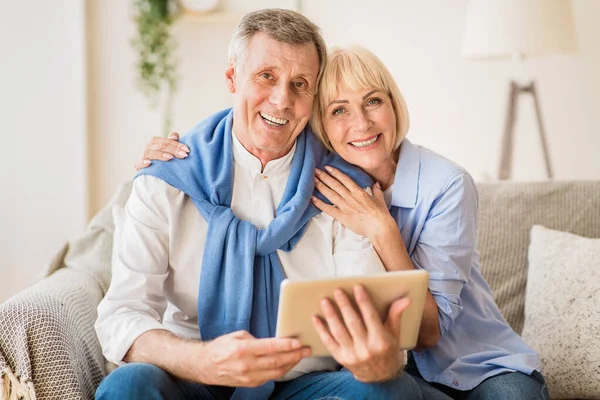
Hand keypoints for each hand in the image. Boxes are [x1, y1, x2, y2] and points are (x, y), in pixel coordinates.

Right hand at [134, 132, 189, 169]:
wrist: (149, 172)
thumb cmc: (160, 159)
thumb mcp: (167, 150)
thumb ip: (171, 142)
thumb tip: (175, 135)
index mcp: (155, 141)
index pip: (167, 141)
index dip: (178, 145)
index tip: (187, 150)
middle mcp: (148, 146)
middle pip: (161, 146)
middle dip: (173, 150)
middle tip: (184, 155)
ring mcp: (143, 155)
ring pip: (150, 152)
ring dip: (160, 155)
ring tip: (170, 157)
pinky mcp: (138, 164)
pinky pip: (139, 163)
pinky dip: (144, 162)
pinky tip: (149, 163)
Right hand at [195, 330, 310, 386]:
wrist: (205, 366)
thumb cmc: (221, 347)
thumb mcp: (236, 335)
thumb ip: (255, 339)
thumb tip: (272, 342)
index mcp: (242, 349)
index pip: (269, 347)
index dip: (286, 345)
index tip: (298, 342)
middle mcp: (246, 365)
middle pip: (276, 361)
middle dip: (294, 355)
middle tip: (306, 349)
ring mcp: (248, 377)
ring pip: (276, 372)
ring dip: (291, 364)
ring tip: (301, 356)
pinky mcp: (250, 384)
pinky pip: (270, 377)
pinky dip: (281, 370)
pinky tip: (288, 363)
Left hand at [312, 166, 394, 238]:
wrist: (379, 227)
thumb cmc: (381, 214)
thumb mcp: (380, 199)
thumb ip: (376, 190)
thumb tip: (376, 184)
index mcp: (358, 191)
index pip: (344, 179)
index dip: (335, 172)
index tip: (327, 167)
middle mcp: (350, 196)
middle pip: (334, 184)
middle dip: (324, 176)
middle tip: (315, 171)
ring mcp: (345, 206)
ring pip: (330, 194)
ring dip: (320, 186)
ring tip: (312, 180)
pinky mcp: (341, 216)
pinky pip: (328, 209)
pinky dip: (319, 203)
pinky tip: (312, 198)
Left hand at [312, 285, 409, 381]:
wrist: (379, 376)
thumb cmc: (387, 349)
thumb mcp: (394, 333)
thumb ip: (396, 314)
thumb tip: (405, 299)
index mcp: (381, 340)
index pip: (371, 317)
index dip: (363, 301)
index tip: (357, 287)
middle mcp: (366, 348)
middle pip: (353, 323)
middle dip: (344, 305)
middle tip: (337, 291)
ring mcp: (352, 355)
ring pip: (339, 332)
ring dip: (331, 315)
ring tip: (325, 301)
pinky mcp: (341, 359)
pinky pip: (329, 342)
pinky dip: (321, 330)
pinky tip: (316, 318)